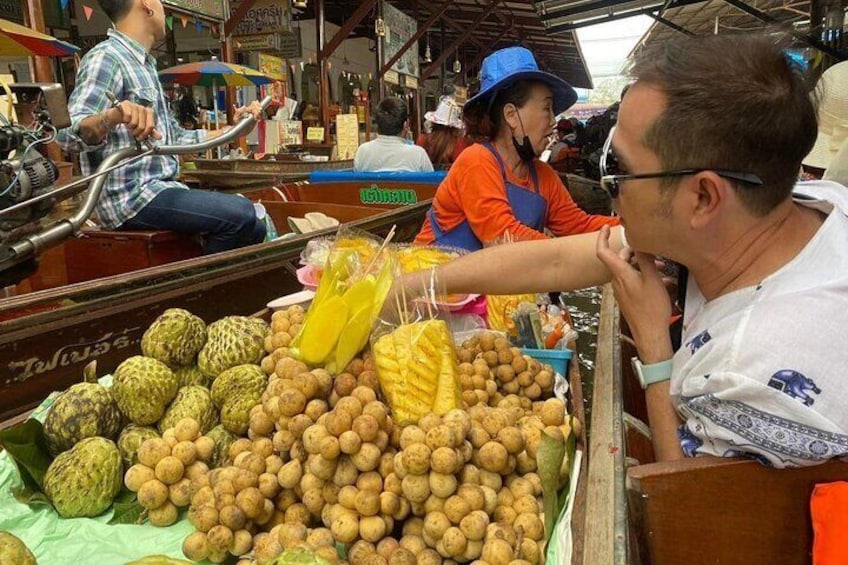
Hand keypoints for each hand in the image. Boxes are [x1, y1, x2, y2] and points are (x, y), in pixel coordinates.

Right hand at [105, 101, 161, 140]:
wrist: (117, 115)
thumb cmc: (131, 121)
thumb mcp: (142, 127)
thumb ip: (151, 132)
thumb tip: (160, 137)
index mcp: (149, 112)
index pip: (150, 126)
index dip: (145, 134)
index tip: (140, 137)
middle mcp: (143, 108)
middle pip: (142, 126)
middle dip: (137, 132)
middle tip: (133, 132)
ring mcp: (134, 105)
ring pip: (134, 122)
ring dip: (130, 127)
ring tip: (129, 125)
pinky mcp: (126, 104)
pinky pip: (128, 116)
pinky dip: (125, 121)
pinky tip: (124, 120)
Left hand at [596, 225, 672, 362]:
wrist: (651, 334)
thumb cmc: (652, 309)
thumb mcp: (653, 279)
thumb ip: (645, 259)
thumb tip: (640, 243)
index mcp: (620, 274)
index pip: (603, 252)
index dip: (602, 237)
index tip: (606, 227)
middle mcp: (617, 282)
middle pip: (621, 260)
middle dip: (636, 253)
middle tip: (653, 253)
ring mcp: (621, 291)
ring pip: (629, 271)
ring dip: (644, 266)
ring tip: (663, 269)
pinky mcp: (627, 299)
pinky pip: (633, 282)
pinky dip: (645, 278)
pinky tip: (663, 282)